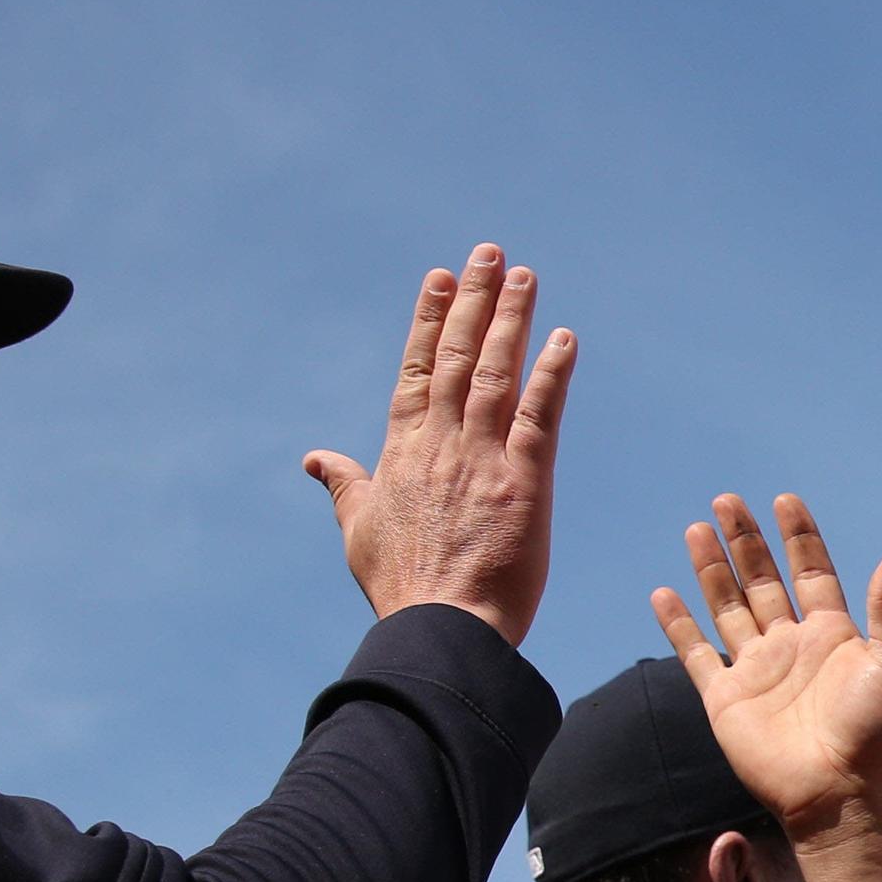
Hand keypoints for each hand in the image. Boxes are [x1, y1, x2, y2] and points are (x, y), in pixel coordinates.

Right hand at [303, 245, 576, 645]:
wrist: (443, 627)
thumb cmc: (403, 587)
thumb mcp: (359, 530)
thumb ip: (345, 485)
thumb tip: (316, 458)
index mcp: (403, 450)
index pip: (419, 369)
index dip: (432, 319)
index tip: (442, 278)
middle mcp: (441, 442)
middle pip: (460, 355)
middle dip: (476, 301)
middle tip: (491, 254)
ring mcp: (482, 457)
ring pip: (498, 372)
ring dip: (513, 319)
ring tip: (525, 276)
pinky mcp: (523, 480)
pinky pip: (540, 415)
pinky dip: (552, 374)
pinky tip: (564, 338)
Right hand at [653, 493, 881, 881]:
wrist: (838, 795)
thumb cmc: (876, 734)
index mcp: (834, 636)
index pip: (812, 572)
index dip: (799, 537)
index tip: (785, 500)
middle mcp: (792, 646)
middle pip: (764, 580)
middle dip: (746, 541)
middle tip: (727, 500)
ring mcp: (757, 670)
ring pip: (728, 606)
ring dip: (712, 570)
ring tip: (696, 528)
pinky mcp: (726, 698)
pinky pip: (696, 653)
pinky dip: (678, 624)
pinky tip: (663, 593)